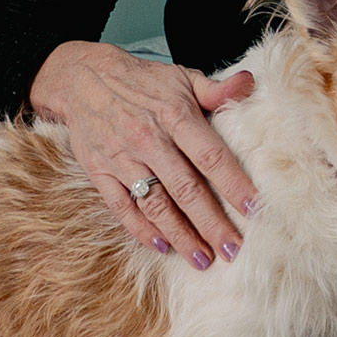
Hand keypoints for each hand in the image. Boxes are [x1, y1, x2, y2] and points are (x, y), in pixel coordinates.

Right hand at [28, 41, 256, 268]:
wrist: (83, 79)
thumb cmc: (143, 81)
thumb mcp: (182, 77)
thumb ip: (217, 89)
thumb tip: (250, 84)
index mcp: (175, 115)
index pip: (210, 156)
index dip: (233, 184)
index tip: (253, 210)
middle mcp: (149, 139)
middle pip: (186, 189)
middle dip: (212, 223)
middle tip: (233, 249)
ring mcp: (122, 158)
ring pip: (156, 204)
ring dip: (180, 235)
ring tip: (202, 259)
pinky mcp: (99, 172)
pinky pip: (121, 207)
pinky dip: (140, 229)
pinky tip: (161, 246)